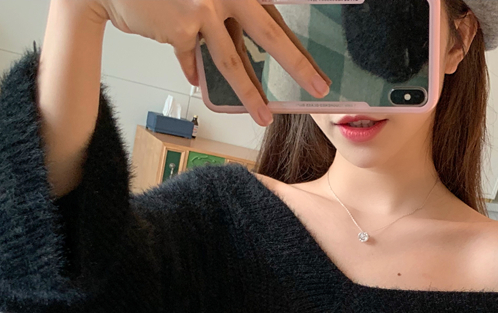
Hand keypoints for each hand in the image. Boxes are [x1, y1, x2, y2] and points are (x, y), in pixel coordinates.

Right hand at [81, 0, 330, 125]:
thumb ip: (225, 11)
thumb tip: (234, 49)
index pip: (273, 17)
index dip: (296, 44)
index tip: (318, 68)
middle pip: (268, 33)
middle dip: (297, 64)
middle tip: (319, 88)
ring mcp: (201, 9)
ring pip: (231, 59)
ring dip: (249, 92)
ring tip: (263, 117)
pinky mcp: (178, 27)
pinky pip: (192, 57)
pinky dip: (194, 68)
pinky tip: (197, 80)